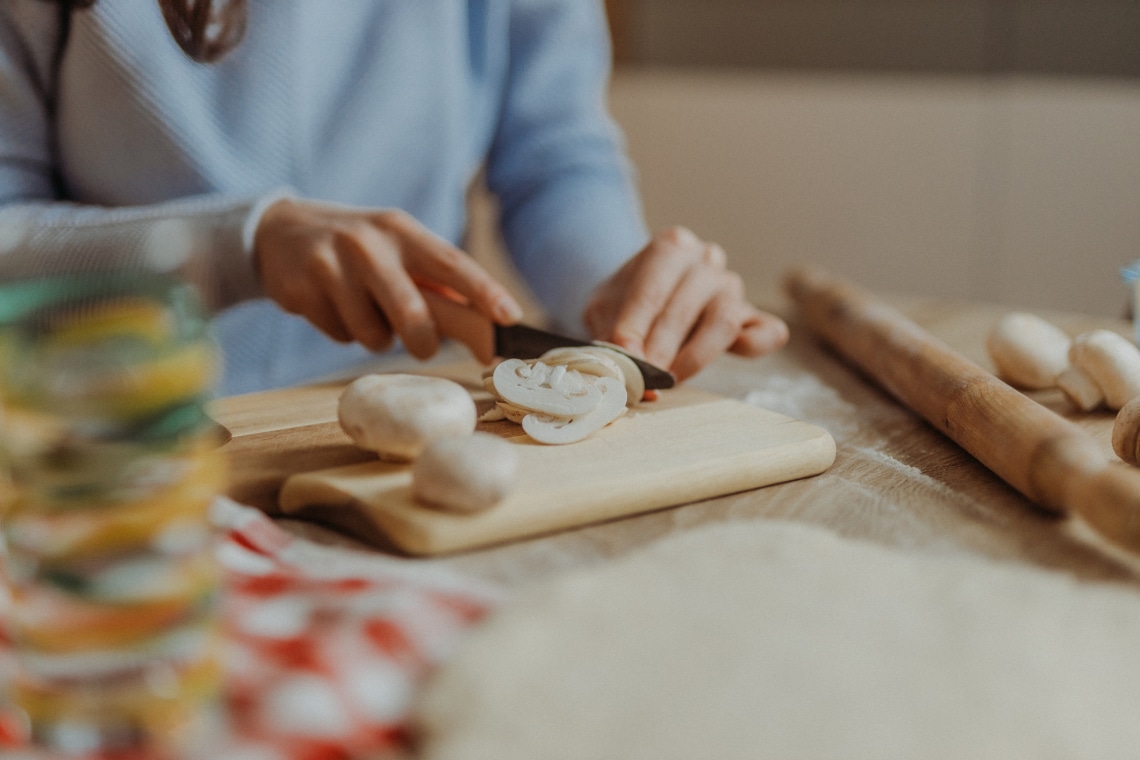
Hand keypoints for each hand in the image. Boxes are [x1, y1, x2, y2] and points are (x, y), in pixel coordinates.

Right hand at [254, 198, 521, 358]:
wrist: (281, 231)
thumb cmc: (359, 249)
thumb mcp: (397, 249)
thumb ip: (436, 283)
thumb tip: (485, 323)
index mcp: (401, 230)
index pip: (452, 263)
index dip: (484, 292)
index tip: (510, 317)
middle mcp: (368, 243)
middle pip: (411, 310)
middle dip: (423, 341)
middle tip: (424, 349)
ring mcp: (331, 263)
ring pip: (372, 333)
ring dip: (375, 336)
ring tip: (363, 310)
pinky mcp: (301, 288)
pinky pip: (339, 334)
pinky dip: (343, 331)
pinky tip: (332, 306)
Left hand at [583, 226, 788, 381]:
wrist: (644, 296)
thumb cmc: (625, 302)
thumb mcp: (604, 312)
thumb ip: (610, 337)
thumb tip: (624, 375)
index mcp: (671, 246)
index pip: (653, 288)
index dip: (636, 325)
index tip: (624, 355)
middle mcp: (706, 259)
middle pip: (686, 308)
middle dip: (661, 349)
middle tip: (643, 378)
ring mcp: (732, 286)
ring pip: (724, 321)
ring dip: (694, 357)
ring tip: (669, 379)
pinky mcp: (753, 316)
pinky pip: (767, 332)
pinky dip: (754, 346)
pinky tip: (730, 356)